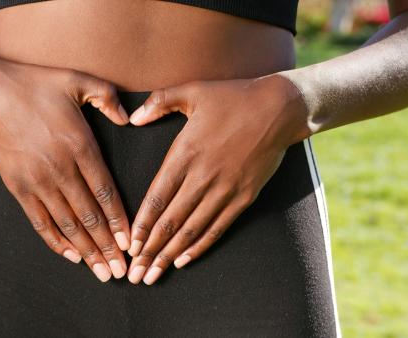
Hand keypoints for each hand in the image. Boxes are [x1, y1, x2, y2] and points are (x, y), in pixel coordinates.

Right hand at [0, 54, 131, 281]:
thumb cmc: (35, 84)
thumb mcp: (78, 80)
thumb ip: (108, 98)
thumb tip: (128, 119)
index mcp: (80, 146)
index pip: (106, 192)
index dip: (120, 221)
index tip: (131, 243)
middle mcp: (60, 169)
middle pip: (90, 216)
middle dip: (108, 246)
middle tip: (122, 271)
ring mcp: (36, 181)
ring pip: (67, 224)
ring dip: (86, 251)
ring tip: (102, 272)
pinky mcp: (17, 187)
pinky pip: (40, 221)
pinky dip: (56, 241)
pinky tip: (71, 256)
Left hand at [125, 74, 310, 284]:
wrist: (279, 108)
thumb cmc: (232, 97)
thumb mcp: (192, 91)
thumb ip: (158, 103)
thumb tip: (133, 118)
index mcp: (186, 152)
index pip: (158, 196)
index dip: (142, 224)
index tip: (129, 246)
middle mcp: (203, 176)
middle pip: (171, 220)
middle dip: (150, 250)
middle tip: (134, 274)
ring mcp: (225, 189)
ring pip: (192, 229)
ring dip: (170, 254)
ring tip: (153, 275)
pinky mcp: (244, 196)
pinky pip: (218, 226)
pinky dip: (200, 245)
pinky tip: (184, 259)